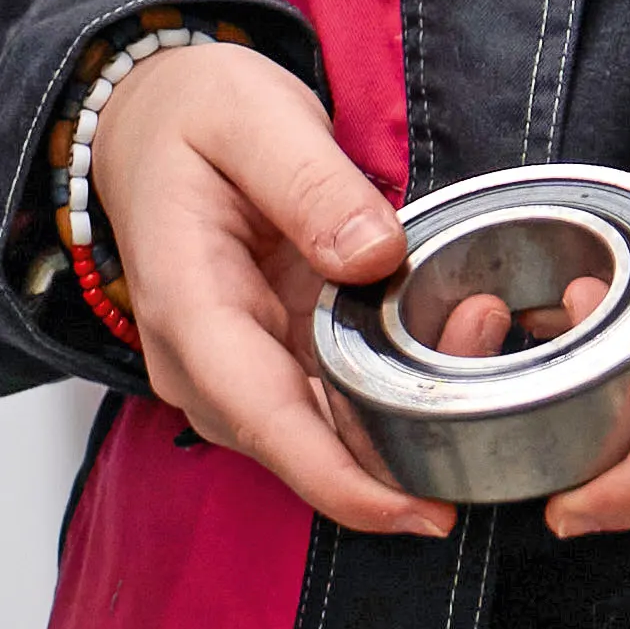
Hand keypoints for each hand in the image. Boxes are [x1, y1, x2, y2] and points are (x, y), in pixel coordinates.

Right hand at [87, 36, 451, 543]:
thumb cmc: (191, 115)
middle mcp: (201, 362)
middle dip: (402, 437)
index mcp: (186, 303)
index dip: (341, 482)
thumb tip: (375, 256)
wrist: (145, 121)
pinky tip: (446, 338)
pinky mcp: (267, 365)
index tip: (419, 513)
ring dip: (407, 412)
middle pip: (302, 444)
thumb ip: (310, 182)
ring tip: (477, 322)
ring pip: (323, 435)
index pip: (261, 418)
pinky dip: (394, 392)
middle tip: (484, 336)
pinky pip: (332, 407)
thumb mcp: (251, 116)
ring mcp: (232, 372)